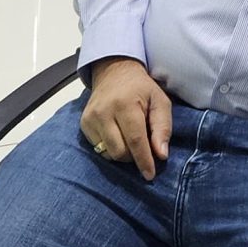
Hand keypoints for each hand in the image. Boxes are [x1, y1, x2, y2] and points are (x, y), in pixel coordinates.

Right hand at [80, 57, 172, 179]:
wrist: (114, 71)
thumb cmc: (141, 88)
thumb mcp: (160, 102)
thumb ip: (163, 128)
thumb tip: (161, 154)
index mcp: (126, 104)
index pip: (135, 140)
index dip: (143, 160)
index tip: (150, 175)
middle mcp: (104, 112)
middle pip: (119, 151)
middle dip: (134, 157)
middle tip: (144, 148)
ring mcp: (91, 118)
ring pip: (108, 153)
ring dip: (123, 154)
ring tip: (131, 140)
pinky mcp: (84, 124)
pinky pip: (99, 148)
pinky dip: (111, 148)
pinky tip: (118, 135)